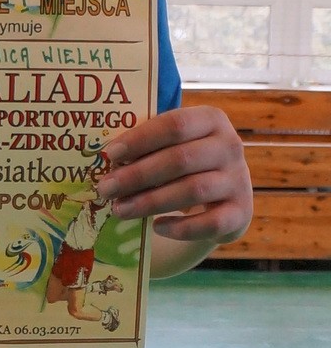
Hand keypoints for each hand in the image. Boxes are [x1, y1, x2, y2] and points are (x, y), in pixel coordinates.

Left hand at [97, 104, 252, 245]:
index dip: (140, 139)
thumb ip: (148, 146)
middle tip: (106, 188)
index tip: (109, 154)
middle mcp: (230, 146)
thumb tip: (109, 161)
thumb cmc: (186, 162)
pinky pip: (210, 223)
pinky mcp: (242, 213)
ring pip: (192, 191)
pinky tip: (157, 227)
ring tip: (119, 209)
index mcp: (211, 119)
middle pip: (180, 159)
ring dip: (150, 202)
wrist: (222, 195)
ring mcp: (239, 180)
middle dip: (137, 175)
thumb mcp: (172, 145)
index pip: (174, 124)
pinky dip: (181, 227)